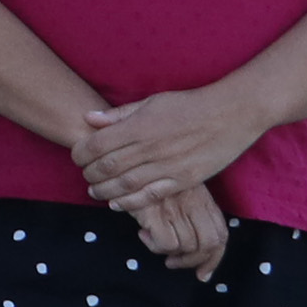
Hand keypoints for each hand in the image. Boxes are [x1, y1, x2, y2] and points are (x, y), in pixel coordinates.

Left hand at [77, 78, 273, 212]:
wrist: (230, 114)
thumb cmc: (189, 105)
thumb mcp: (152, 102)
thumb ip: (119, 115)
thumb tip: (89, 118)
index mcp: (140, 126)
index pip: (98, 144)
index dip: (81, 153)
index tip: (76, 156)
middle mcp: (151, 148)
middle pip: (109, 167)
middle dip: (90, 174)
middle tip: (84, 176)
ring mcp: (168, 166)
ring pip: (127, 185)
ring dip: (106, 191)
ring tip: (95, 191)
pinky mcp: (184, 180)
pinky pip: (152, 196)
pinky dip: (131, 202)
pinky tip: (117, 203)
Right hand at [121, 176, 231, 281]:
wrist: (121, 161)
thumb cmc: (147, 176)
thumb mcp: (177, 188)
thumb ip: (192, 211)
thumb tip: (197, 247)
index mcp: (203, 198)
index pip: (221, 234)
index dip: (213, 259)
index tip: (202, 272)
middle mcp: (193, 203)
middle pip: (209, 244)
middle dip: (194, 261)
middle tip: (174, 262)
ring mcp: (176, 208)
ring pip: (187, 247)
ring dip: (169, 252)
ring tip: (153, 239)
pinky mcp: (155, 212)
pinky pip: (166, 244)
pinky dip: (154, 246)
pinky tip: (143, 233)